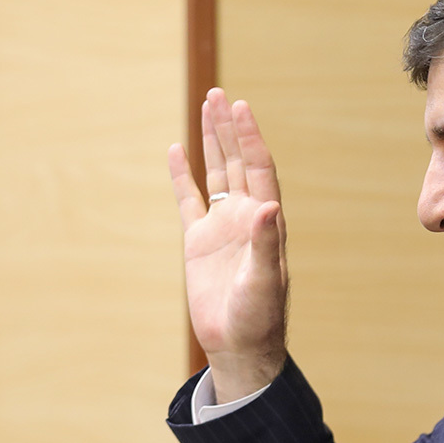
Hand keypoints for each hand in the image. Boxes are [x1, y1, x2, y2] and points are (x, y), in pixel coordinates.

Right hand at [168, 88, 288, 402]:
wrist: (239, 346)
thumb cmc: (258, 318)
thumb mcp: (263, 282)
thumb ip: (265, 245)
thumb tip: (268, 207)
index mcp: (266, 223)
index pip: (259, 170)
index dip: (251, 140)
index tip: (242, 108)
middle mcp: (246, 219)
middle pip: (238, 163)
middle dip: (230, 130)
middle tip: (221, 96)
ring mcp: (222, 228)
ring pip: (216, 175)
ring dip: (212, 143)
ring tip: (208, 107)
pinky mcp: (199, 243)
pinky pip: (188, 201)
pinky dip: (181, 176)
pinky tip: (175, 150)